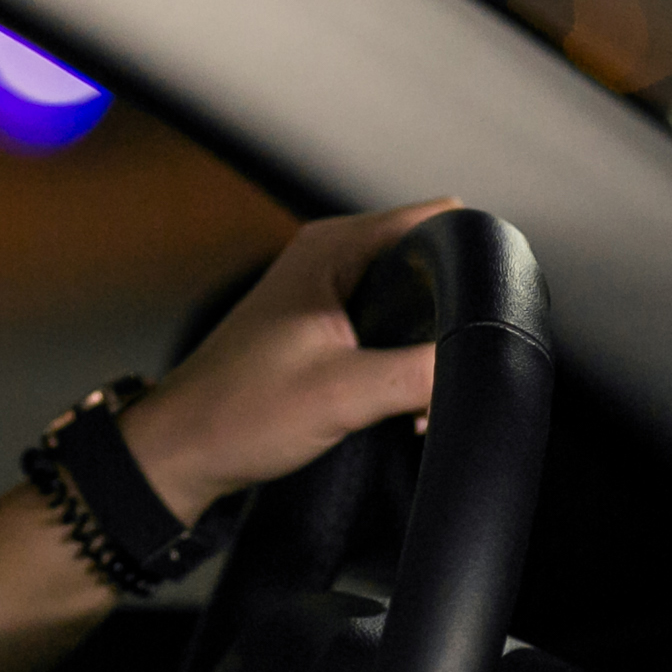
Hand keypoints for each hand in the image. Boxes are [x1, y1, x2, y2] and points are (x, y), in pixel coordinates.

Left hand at [116, 198, 461, 522]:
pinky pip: (390, 325)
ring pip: (413, 299)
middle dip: (455, 311)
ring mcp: (326, 289)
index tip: (487, 311)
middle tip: (452, 366)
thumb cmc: (239, 414)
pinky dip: (406, 359)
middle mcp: (330, 256)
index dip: (473, 258)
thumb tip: (481, 360)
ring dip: (430, 344)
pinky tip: (408, 403)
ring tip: (425, 396)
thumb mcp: (344, 394)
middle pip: (430, 261)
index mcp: (332, 248)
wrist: (184, 452)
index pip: (436, 220)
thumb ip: (419, 373)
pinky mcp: (325, 325)